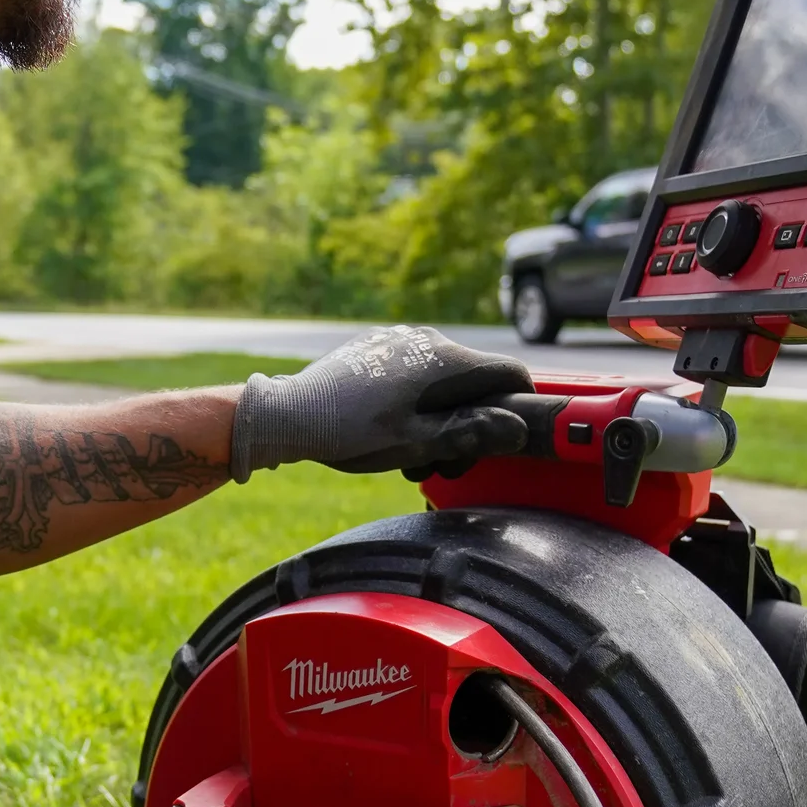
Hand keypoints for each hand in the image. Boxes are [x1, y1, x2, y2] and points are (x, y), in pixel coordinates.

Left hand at [229, 329, 534, 482]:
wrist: (288, 413)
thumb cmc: (350, 432)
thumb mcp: (415, 443)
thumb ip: (470, 434)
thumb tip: (519, 430)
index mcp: (446, 360)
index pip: (510, 373)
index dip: (518, 408)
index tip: (503, 442)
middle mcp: (429, 341)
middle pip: (476, 383)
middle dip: (470, 426)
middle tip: (442, 465)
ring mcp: (401, 341)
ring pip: (444, 382)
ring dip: (441, 420)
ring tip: (410, 456)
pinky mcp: (377, 348)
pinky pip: (416, 374)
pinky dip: (417, 403)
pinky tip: (389, 431)